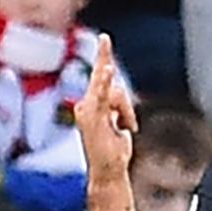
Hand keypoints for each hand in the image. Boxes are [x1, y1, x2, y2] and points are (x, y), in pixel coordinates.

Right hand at [75, 34, 135, 186]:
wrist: (107, 172)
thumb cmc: (113, 152)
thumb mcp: (119, 125)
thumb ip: (119, 109)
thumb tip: (121, 103)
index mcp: (91, 105)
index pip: (101, 78)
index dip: (104, 58)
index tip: (105, 39)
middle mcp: (85, 105)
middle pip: (107, 81)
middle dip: (109, 68)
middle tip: (110, 56)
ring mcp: (87, 111)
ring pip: (113, 92)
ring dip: (125, 111)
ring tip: (126, 128)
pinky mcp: (92, 118)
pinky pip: (102, 96)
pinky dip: (104, 83)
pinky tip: (108, 69)